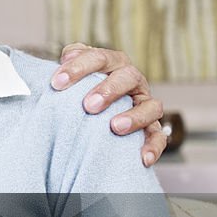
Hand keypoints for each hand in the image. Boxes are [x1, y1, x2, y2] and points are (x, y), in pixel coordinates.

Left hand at [50, 43, 164, 166]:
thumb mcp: (70, 73)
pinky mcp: (151, 126)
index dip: (78, 68)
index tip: (57, 82)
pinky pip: (158, 136)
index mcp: (110, 63)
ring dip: (135, 116)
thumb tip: (64, 59)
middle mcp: (131, 80)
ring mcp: (143, 103)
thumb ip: (67, 64)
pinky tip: (143, 158)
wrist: (89, 109)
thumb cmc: (77, 88)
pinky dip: (153, 146)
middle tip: (89, 105)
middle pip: (128, 77)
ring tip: (116, 127)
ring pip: (150, 106)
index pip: (98, 58)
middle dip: (109, 90)